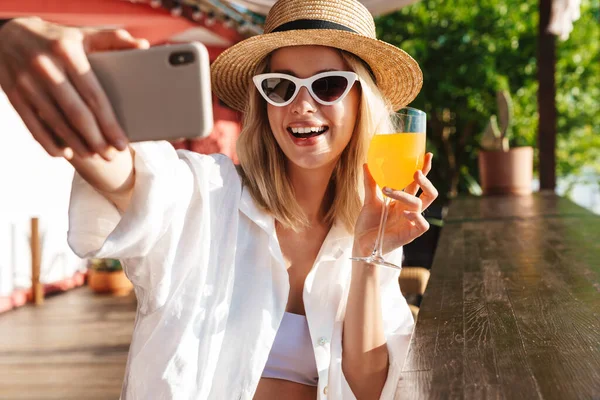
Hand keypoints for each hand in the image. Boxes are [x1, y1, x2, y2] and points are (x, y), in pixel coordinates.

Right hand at [0, 18, 148, 160]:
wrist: (7, 33)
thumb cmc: (57, 38)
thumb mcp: (84, 33)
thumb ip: (115, 39)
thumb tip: (143, 45)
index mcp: (67, 52)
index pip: (94, 96)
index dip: (109, 123)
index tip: (122, 143)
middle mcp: (45, 67)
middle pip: (76, 114)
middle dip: (96, 140)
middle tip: (110, 155)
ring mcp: (26, 82)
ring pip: (56, 123)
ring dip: (77, 144)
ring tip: (94, 155)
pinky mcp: (12, 94)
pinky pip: (32, 125)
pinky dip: (49, 143)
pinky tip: (65, 153)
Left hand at [353, 153, 438, 256]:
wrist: (362, 243)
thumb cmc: (368, 224)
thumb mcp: (369, 200)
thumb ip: (370, 183)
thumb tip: (367, 163)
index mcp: (403, 200)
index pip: (417, 183)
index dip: (425, 169)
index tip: (427, 154)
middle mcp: (410, 209)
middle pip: (429, 193)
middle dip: (426, 181)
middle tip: (415, 172)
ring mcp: (411, 222)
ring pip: (420, 204)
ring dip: (405, 195)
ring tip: (388, 191)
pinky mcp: (410, 234)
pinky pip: (423, 224)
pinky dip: (416, 217)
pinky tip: (405, 213)